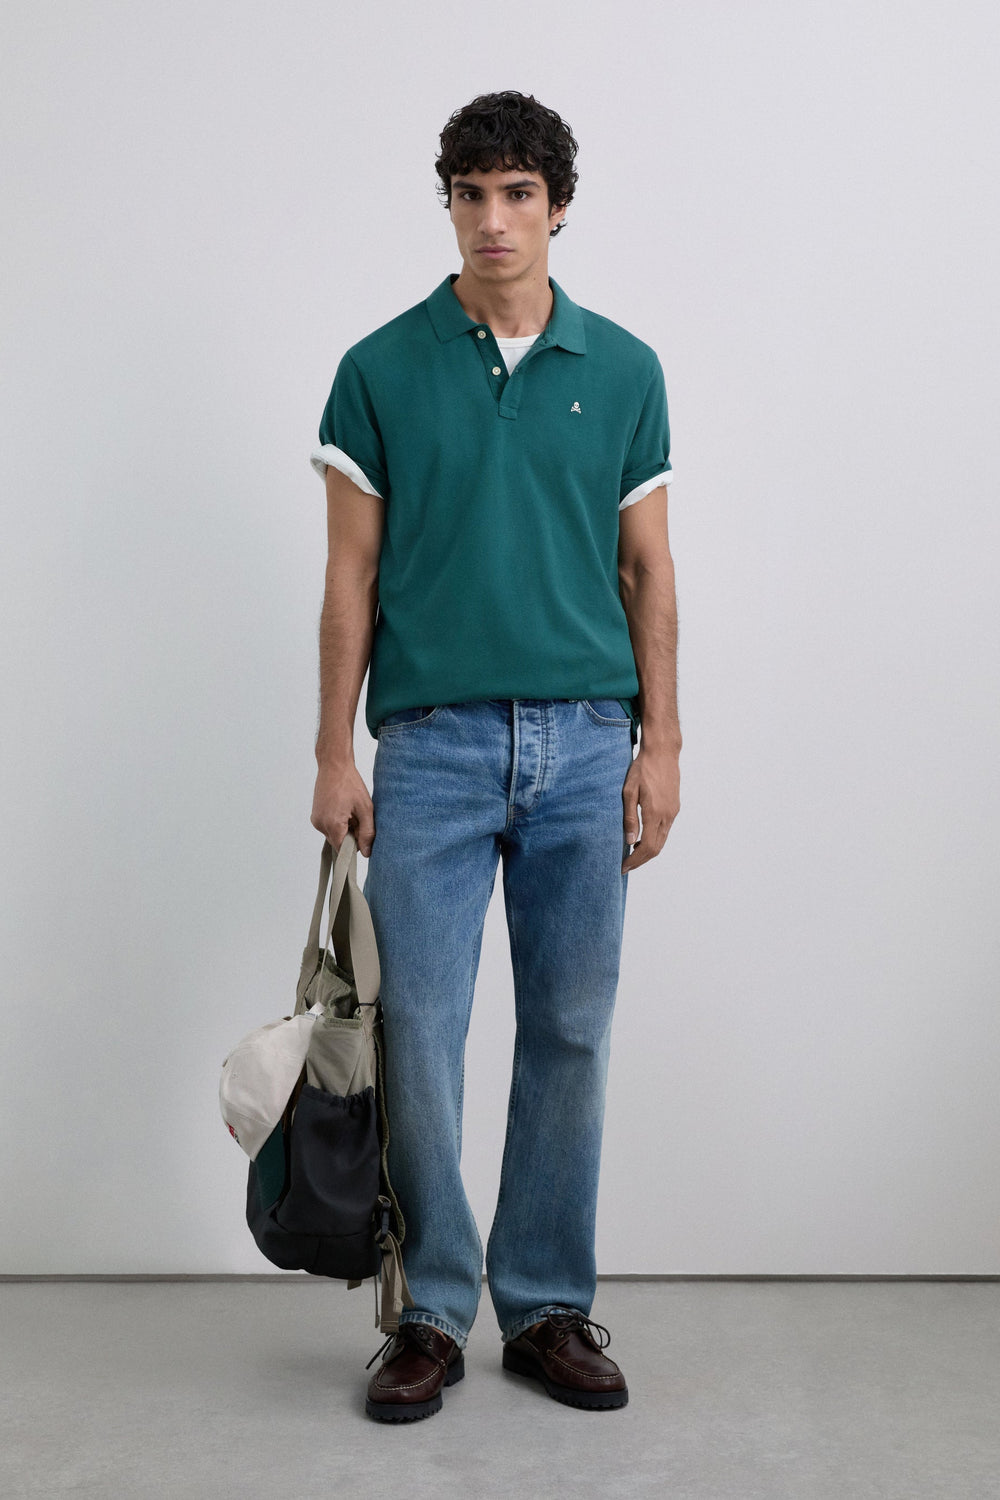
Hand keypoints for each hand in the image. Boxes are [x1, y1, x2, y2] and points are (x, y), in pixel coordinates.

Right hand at [311, 761, 375, 855]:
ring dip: (344, 828)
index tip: (362, 835)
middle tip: (358, 817)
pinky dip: (337, 822)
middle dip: (350, 835)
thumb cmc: (350, 783)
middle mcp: (320, 825)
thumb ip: (367, 833)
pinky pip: (328, 827)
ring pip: (334, 835)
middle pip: (338, 842)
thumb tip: (366, 853)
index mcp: (332, 824)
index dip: (355, 846)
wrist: (334, 765)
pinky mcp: (315, 816)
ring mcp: (316, 820)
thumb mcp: (365, 808)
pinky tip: (343, 808)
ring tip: (350, 810)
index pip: (343, 850)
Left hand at [621, 744, 679, 872]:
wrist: (663, 752)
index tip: (622, 867)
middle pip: (656, 849)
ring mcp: (672, 812)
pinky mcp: (674, 808)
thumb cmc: (642, 769)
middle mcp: (667, 816)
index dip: (635, 860)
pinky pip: (665, 831)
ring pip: (662, 841)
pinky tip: (642, 838)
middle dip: (640, 860)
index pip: (647, 847)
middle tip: (625, 865)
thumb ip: (629, 817)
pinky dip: (654, 840)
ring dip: (647, 851)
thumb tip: (629, 841)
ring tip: (631, 854)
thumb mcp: (629, 791)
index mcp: (654, 813)